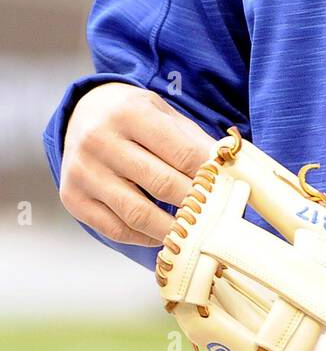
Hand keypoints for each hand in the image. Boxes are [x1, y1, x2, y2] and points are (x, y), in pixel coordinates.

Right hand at [59, 82, 215, 245]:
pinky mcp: (73, 198)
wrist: (83, 113)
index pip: (181, 152)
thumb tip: (227, 170)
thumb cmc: (133, 115)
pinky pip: (114, 229)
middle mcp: (101, 141)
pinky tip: (162, 235)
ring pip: (136, 213)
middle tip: (216, 216)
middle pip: (161, 183)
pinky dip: (143, 237)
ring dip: (171, 228)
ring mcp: (83, 172)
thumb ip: (193, 140)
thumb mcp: (164, 113)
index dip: (208, 175)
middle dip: (194, 203)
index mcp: (130, 113)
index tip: (228, 190)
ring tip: (193, 232)